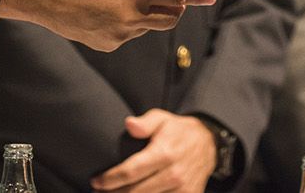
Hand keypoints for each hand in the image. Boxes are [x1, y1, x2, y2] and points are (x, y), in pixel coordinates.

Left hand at [91, 109, 215, 192]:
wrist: (209, 145)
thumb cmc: (179, 131)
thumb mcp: (162, 119)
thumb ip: (145, 122)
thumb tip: (129, 124)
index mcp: (164, 153)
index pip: (131, 172)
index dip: (110, 179)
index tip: (96, 181)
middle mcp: (173, 173)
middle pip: (135, 191)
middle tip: (99, 191)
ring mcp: (181, 188)